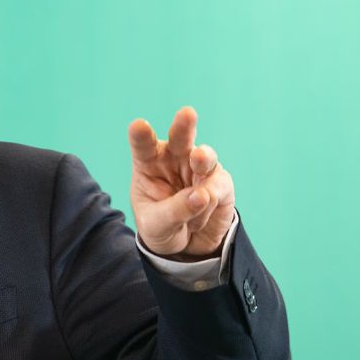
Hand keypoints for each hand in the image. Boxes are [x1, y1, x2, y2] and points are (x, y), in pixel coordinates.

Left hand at [128, 106, 235, 259]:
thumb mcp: (156, 225)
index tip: (138, 126)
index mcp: (149, 164)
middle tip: (187, 114)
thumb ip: (173, 210)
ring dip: (202, 162)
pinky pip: (217, 187)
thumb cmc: (161, 227)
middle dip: (184, 126)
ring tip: (199, 168)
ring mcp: (200, 168)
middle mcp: (175, 159)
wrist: (186, 246)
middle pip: (180, 138)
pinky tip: (197, 220)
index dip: (141, 135)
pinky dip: (208, 205)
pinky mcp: (221, 182)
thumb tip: (201, 195)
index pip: (143, 146)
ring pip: (204, 158)